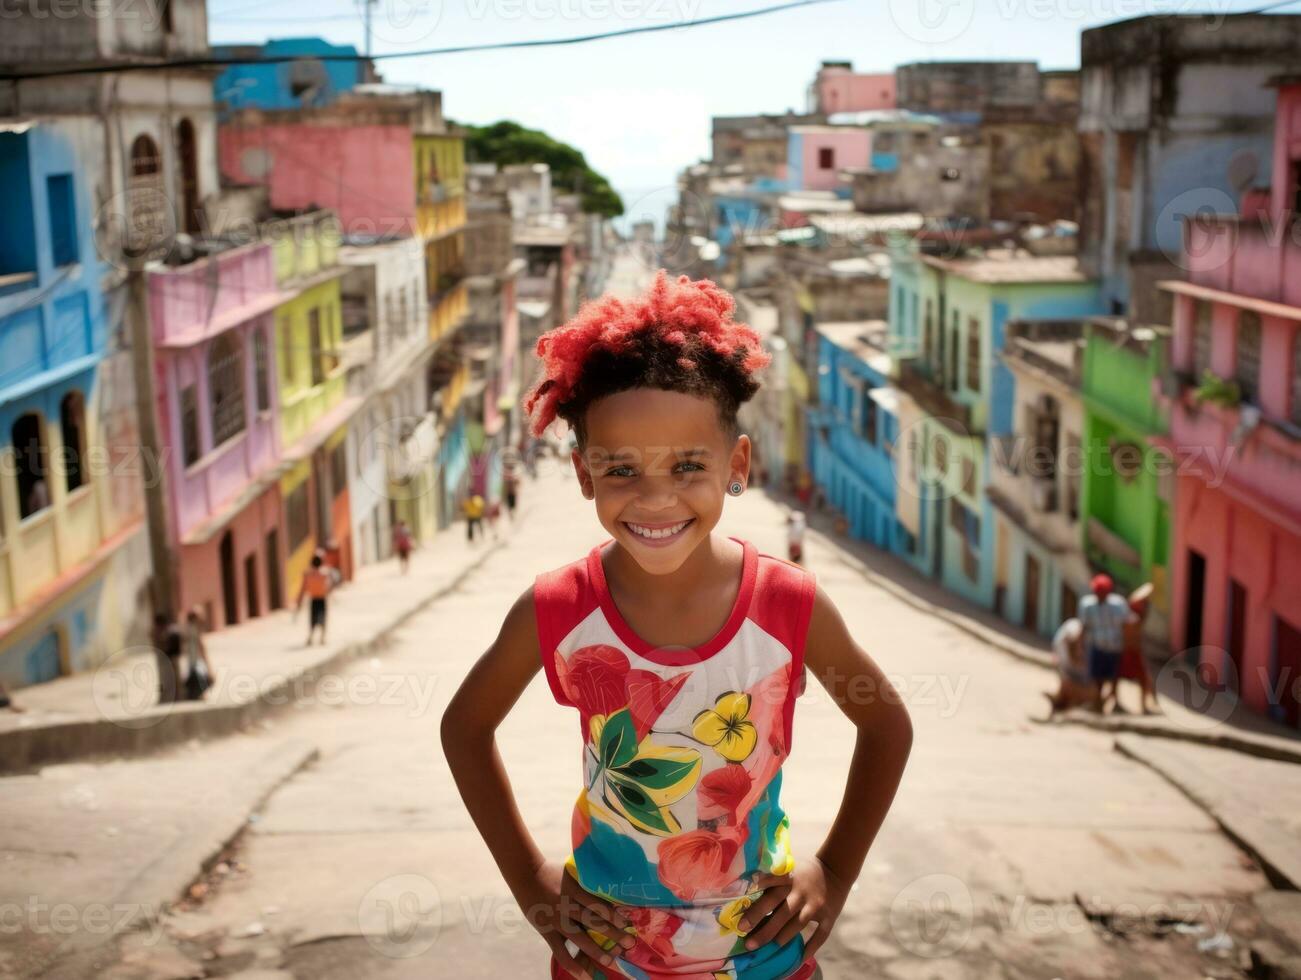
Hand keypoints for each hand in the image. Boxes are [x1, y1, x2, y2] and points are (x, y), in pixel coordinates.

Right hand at [514, 859, 634, 978]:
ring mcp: (557, 921)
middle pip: (594, 922)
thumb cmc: (554, 872)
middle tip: (630, 943)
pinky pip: (562, 952)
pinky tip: (586, 975)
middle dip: (613, 934)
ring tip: (612, 960)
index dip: (614, 915)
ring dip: (597, 950)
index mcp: (576, 889)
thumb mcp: (573, 872)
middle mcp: (568, 905)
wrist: (526, 875)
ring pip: (580, 938)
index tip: (629, 923)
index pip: (598, 904)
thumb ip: (588, 882)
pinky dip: (574, 965)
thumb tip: (612, 890)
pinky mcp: (548, 933)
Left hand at [737, 857, 850, 964]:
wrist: (835, 869)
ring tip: (766, 948)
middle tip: (748, 942)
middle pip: (781, 911)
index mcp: (789, 876)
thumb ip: (772, 880)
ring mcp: (816, 905)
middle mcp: (802, 891)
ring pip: (797, 925)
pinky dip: (810, 947)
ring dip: (780, 938)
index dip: (756, 906)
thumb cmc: (803, 871)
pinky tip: (800, 957)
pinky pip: (820, 935)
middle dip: (763, 928)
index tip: (741, 922)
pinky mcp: (829, 916)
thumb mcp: (788, 867)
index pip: (769, 892)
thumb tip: (747, 893)